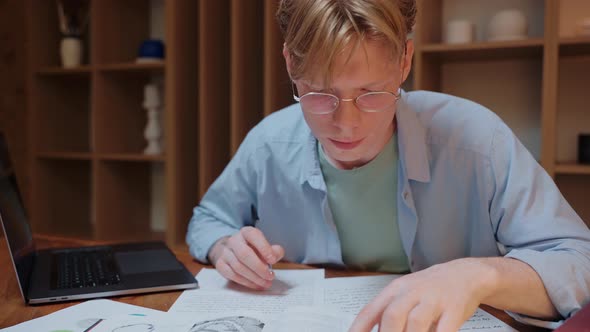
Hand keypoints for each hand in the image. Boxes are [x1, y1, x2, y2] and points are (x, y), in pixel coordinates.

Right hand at [208, 226, 284, 289]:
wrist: (232, 251)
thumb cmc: (252, 249)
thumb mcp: (265, 246)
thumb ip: (273, 250)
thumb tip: (275, 255)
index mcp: (246, 233)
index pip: (253, 235)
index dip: (264, 248)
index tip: (273, 260)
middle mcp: (234, 241)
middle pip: (244, 254)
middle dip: (259, 267)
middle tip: (270, 276)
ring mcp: (225, 252)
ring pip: (238, 267)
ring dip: (254, 277)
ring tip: (266, 283)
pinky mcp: (220, 265)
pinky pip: (232, 275)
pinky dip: (246, 282)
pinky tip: (256, 285)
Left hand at [349, 258, 496, 331]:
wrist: (464, 274)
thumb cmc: (429, 290)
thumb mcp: (404, 295)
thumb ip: (388, 314)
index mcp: (395, 290)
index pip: (371, 310)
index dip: (359, 328)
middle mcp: (412, 293)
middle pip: (392, 315)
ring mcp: (434, 300)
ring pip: (416, 321)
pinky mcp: (454, 310)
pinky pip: (445, 329)